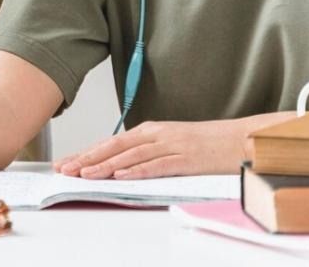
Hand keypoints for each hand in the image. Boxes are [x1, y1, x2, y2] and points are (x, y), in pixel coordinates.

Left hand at [53, 118, 248, 178]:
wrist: (242, 139)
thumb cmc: (208, 145)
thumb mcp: (172, 145)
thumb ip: (148, 152)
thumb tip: (122, 167)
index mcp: (152, 131)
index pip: (113, 142)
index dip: (88, 152)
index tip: (67, 162)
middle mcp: (157, 134)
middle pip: (116, 146)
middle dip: (88, 158)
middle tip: (66, 169)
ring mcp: (171, 145)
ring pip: (132, 155)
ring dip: (106, 165)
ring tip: (86, 174)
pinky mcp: (186, 158)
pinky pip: (158, 165)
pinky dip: (138, 171)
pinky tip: (122, 176)